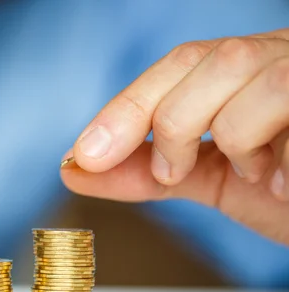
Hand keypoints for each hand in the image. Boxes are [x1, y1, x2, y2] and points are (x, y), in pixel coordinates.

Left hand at [61, 28, 288, 245]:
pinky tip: (287, 184)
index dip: (126, 107)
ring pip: (253, 77)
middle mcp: (284, 56)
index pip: (178, 65)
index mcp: (246, 71)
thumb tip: (75, 169)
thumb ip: (148, 172)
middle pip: (210, 59)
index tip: (83, 156)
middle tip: (170, 172)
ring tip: (254, 175)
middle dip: (172, 123)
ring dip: (234, 140)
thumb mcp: (211, 181)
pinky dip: (282, 159)